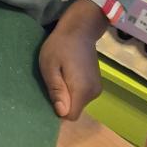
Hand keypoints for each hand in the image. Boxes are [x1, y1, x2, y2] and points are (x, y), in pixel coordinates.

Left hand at [39, 0, 106, 118]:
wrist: (80, 30)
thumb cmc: (60, 46)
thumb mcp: (50, 66)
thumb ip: (56, 90)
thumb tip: (61, 113)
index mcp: (82, 90)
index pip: (70, 116)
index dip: (58, 109)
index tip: (49, 95)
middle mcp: (93, 93)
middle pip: (74, 110)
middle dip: (62, 102)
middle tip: (52, 81)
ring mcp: (97, 88)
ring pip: (78, 103)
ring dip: (67, 95)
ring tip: (59, 75)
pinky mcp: (96, 83)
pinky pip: (81, 95)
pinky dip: (73, 90)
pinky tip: (67, 74)